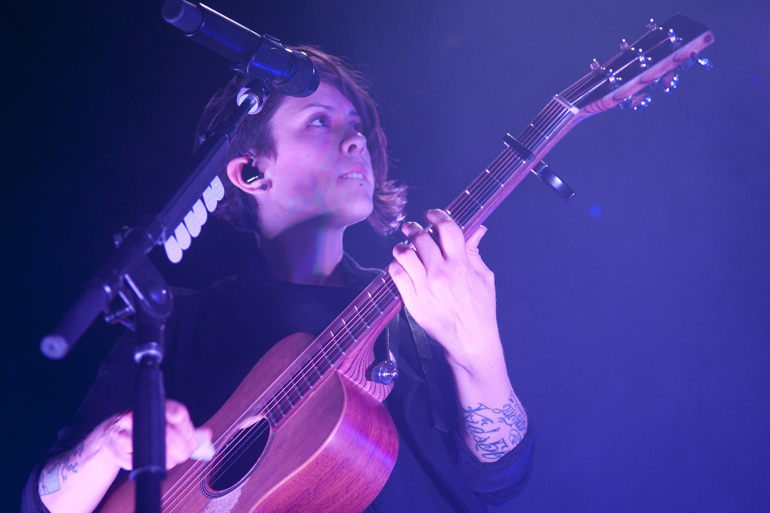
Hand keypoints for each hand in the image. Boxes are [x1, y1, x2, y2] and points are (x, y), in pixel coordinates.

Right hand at [99, 399, 211, 470]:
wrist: (111, 434)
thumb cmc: (144, 427)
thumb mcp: (168, 422)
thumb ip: (188, 430)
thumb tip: (207, 435)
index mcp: (158, 404)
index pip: (180, 415)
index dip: (189, 432)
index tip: (193, 443)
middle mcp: (143, 413)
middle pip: (170, 436)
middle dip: (180, 451)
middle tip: (181, 454)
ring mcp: (129, 428)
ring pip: (158, 452)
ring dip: (166, 459)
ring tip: (165, 457)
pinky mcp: (119, 445)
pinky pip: (141, 461)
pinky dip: (148, 464)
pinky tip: (149, 459)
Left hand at [389, 209, 501, 372]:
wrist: (470, 341)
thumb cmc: (480, 309)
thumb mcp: (484, 277)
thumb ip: (474, 251)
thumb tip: (477, 228)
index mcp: (461, 265)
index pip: (447, 228)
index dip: (437, 215)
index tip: (431, 214)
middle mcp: (441, 273)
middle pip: (421, 238)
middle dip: (414, 228)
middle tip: (411, 228)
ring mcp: (425, 287)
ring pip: (403, 254)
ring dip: (402, 246)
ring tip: (404, 247)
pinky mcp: (413, 301)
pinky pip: (396, 275)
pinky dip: (396, 266)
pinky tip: (401, 266)